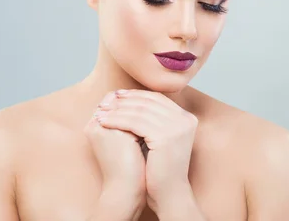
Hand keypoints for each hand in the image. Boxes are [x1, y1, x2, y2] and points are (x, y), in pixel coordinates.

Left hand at [95, 89, 197, 213]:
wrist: (170, 193)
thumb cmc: (161, 168)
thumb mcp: (162, 138)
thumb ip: (155, 120)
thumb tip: (132, 100)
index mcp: (187, 118)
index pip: (158, 98)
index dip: (136, 95)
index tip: (118, 96)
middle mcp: (185, 119)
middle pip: (149, 102)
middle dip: (125, 101)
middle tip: (106, 101)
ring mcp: (177, 127)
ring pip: (140, 111)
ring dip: (117, 110)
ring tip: (101, 112)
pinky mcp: (165, 136)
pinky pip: (135, 123)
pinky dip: (117, 120)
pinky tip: (104, 122)